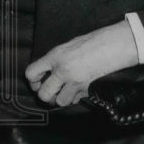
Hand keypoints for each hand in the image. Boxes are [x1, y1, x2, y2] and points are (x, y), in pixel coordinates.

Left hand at [24, 21, 139, 106]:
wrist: (111, 46)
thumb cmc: (91, 42)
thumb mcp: (67, 46)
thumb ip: (55, 59)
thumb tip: (46, 71)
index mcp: (55, 57)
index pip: (31, 73)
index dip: (32, 81)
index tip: (36, 82)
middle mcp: (62, 70)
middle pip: (44, 94)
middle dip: (46, 95)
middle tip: (50, 92)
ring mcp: (75, 82)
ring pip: (60, 101)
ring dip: (61, 99)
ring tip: (64, 92)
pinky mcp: (87, 89)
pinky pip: (75, 100)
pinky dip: (75, 98)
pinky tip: (78, 90)